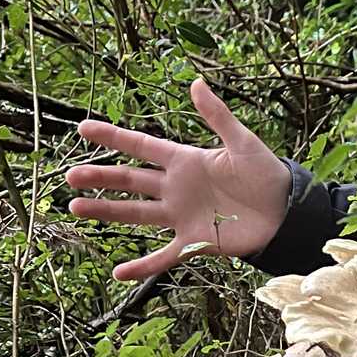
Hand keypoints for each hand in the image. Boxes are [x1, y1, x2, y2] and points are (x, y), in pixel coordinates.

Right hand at [66, 78, 291, 279]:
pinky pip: (163, 256)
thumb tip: (197, 83)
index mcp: (184, 161)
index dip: (113, 138)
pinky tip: (118, 273)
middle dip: (100, 177)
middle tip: (70, 177)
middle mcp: (176, 188)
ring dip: (107, 211)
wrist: (285, 211)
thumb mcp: (242, 141)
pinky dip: (142, 266)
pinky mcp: (194, 242)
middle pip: (130, 180)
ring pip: (136, 214)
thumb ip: (217, 116)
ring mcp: (181, 216)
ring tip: (76, 207)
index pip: (141, 146)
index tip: (83, 129)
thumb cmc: (265, 173)